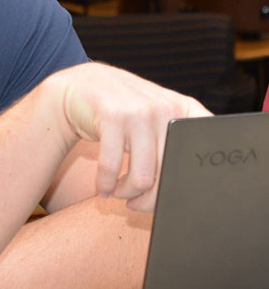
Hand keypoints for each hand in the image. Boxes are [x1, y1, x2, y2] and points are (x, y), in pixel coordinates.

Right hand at [48, 62, 210, 210]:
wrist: (85, 84)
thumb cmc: (124, 110)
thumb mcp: (157, 116)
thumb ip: (176, 140)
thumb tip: (188, 191)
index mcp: (185, 110)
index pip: (203, 156)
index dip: (195, 185)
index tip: (181, 200)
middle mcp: (167, 110)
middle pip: (169, 177)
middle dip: (150, 200)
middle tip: (137, 204)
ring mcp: (140, 112)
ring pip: (141, 178)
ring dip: (126, 193)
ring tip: (119, 193)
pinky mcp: (113, 116)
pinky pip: (111, 167)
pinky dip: (105, 184)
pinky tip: (103, 188)